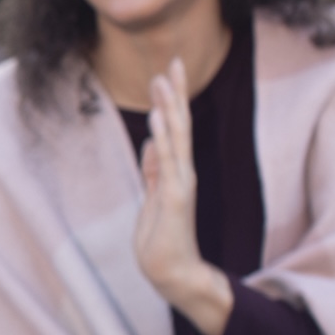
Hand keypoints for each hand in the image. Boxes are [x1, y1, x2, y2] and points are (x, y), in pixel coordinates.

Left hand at [132, 57, 232, 334]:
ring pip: (177, 138)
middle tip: (173, 62)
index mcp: (176, 171)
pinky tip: (159, 119)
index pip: (175, 128)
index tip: (168, 71)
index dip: (172, 100)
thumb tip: (151, 142)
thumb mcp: (154, 196)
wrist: (172, 272)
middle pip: (180, 125)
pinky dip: (163, 139)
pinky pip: (169, 163)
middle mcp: (183, 172)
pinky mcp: (177, 198)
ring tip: (164, 80)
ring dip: (170, 108)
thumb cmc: (163, 238)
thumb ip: (154, 170)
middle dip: (176, 94)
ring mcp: (181, 184)